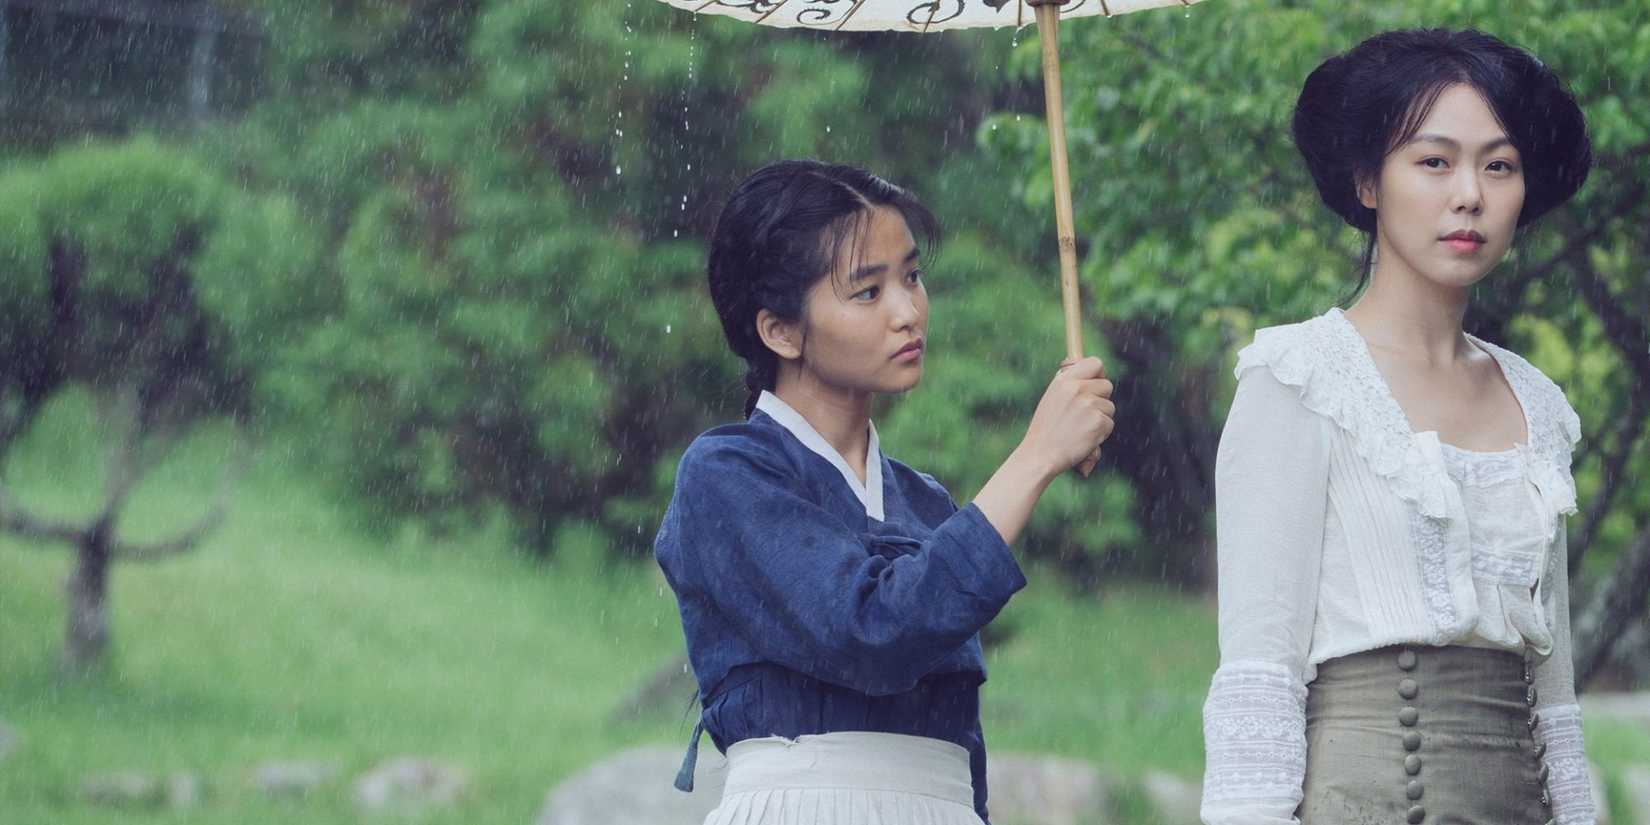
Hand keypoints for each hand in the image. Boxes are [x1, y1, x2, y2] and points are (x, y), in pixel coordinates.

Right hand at [1018, 356, 1115, 478]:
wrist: (1040, 454)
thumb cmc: (1045, 430)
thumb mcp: (1052, 399)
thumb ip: (1069, 385)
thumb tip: (1090, 374)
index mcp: (1064, 380)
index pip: (1095, 363)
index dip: (1099, 373)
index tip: (1096, 382)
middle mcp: (1078, 389)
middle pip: (1107, 385)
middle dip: (1101, 399)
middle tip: (1086, 413)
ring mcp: (1089, 405)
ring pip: (1109, 407)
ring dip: (1100, 418)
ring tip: (1080, 429)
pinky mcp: (1099, 421)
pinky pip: (1109, 424)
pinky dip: (1100, 433)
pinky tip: (1084, 439)